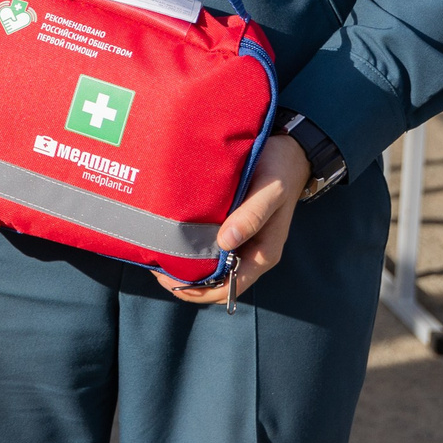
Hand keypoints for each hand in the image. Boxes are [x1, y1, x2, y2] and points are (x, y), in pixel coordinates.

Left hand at [158, 132, 308, 304]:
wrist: (287, 151)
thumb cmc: (280, 171)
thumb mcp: (270, 191)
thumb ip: (251, 216)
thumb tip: (225, 243)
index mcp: (263, 253)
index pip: (230, 288)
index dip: (201, 291)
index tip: (171, 281)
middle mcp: (250, 251)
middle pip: (216, 281)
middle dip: (186, 281)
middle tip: (155, 265)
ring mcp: (240, 239)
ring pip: (210, 263)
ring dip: (186, 263)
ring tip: (157, 251)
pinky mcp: (230, 223)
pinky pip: (208, 242)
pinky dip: (190, 243)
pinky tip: (170, 233)